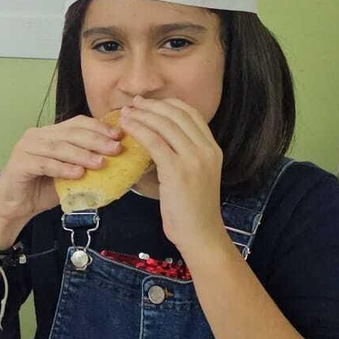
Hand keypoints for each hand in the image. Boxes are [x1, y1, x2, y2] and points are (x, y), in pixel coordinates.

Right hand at [0, 116, 125, 226]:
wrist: (15, 207)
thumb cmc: (43, 189)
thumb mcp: (69, 173)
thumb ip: (85, 163)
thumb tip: (115, 161)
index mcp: (50, 133)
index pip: (77, 123)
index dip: (99, 127)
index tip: (119, 136)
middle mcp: (37, 135)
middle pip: (70, 133)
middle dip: (96, 140)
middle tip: (116, 149)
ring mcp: (26, 147)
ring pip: (59, 148)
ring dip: (82, 155)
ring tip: (101, 163)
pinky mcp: (19, 163)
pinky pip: (45, 164)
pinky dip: (63, 168)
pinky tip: (78, 174)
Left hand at [116, 97, 225, 253]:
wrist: (200, 233)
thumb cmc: (192, 210)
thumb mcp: (195, 175)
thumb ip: (183, 156)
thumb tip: (156, 140)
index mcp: (213, 149)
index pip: (191, 114)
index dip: (168, 104)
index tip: (148, 104)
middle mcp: (206, 150)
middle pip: (177, 114)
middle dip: (151, 106)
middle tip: (132, 104)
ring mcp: (194, 159)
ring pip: (164, 125)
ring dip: (141, 115)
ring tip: (125, 113)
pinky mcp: (178, 171)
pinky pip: (155, 142)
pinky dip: (138, 130)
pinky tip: (126, 127)